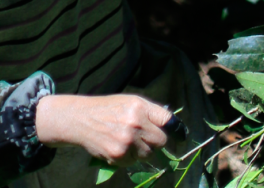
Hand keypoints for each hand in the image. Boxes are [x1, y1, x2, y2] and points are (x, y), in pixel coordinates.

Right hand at [35, 93, 175, 164]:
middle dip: (155, 140)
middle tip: (143, 136)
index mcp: (139, 106)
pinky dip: (129, 157)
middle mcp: (135, 123)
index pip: (167, 120)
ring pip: (149, 154)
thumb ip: (149, 112)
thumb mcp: (128, 101)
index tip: (182, 135)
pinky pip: (134, 161)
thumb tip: (171, 125)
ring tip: (127, 139)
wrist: (81, 118)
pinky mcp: (120, 156)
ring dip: (142, 150)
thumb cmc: (107, 108)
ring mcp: (128, 141)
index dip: (177, 129)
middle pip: (161, 141)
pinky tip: (118, 145)